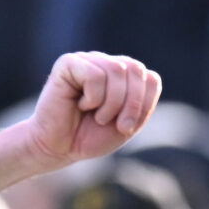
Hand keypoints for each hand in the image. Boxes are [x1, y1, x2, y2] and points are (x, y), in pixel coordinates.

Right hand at [24, 52, 161, 169]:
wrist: (59, 148)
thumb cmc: (90, 137)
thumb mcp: (126, 126)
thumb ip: (142, 103)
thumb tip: (149, 76)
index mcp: (123, 77)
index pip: (150, 79)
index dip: (143, 105)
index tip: (126, 127)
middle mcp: (106, 63)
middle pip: (136, 70)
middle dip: (131, 104)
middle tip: (117, 125)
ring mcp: (88, 61)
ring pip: (116, 70)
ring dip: (111, 104)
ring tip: (96, 115)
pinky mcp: (68, 63)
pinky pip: (95, 75)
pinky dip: (92, 98)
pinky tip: (79, 104)